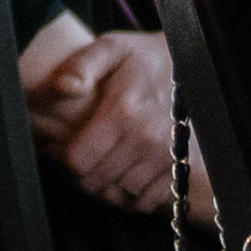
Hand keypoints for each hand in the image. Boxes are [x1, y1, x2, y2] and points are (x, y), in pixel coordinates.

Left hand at [24, 30, 176, 212]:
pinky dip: (128, 197)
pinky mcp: (177, 169)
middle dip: (77, 173)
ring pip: (117, 195)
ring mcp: (165, 158)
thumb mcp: (113, 48)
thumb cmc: (147, 60)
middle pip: (95, 182)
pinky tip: (120, 176)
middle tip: (74, 157)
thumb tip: (63, 86)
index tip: (58, 147)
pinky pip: (144, 201)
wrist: (193, 67)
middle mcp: (146, 141)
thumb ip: (82, 64)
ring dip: (101, 186)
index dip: (60, 158)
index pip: (78, 161)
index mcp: (124, 113)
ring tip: (96, 165)